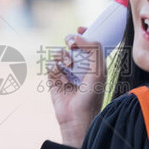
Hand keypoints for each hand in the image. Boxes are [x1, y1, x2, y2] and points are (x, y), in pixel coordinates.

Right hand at [47, 26, 105, 147]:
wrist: (76, 118)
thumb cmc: (91, 97)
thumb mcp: (98, 72)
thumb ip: (93, 50)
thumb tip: (77, 36)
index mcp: (94, 64)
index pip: (89, 43)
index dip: (84, 34)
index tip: (80, 29)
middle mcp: (79, 66)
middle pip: (71, 44)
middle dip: (70, 41)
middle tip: (71, 44)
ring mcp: (65, 72)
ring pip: (59, 53)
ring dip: (63, 58)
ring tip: (68, 69)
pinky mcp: (53, 79)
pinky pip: (50, 65)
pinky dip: (54, 69)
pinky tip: (61, 79)